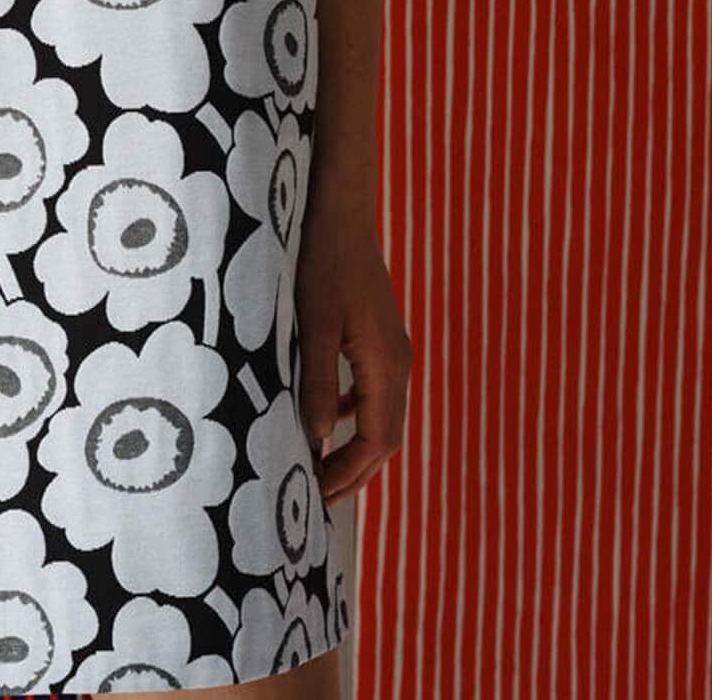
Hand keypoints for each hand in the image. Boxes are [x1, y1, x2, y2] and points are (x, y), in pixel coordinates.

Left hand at [296, 208, 411, 504]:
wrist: (342, 212)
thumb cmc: (323, 262)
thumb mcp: (313, 324)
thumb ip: (316, 382)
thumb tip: (314, 442)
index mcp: (386, 365)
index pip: (376, 441)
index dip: (348, 474)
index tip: (316, 497)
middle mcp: (398, 363)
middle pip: (385, 437)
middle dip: (353, 471)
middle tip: (316, 498)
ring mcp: (392, 350)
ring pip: (381, 416)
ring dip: (354, 446)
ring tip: (319, 468)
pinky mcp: (380, 337)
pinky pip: (373, 391)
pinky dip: (354, 415)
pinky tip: (327, 414)